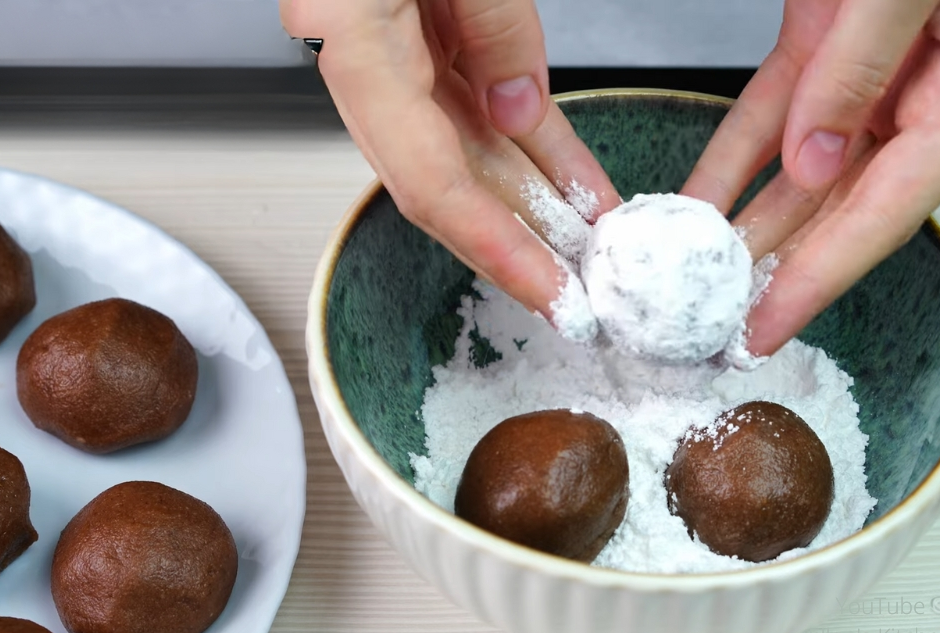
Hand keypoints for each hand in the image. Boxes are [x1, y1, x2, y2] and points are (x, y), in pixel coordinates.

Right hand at [279, 0, 618, 329]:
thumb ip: (493, 23)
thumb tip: (518, 107)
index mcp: (350, 37)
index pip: (430, 183)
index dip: (497, 252)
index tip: (551, 297)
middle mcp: (355, 56)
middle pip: (443, 184)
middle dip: (515, 245)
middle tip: (574, 293)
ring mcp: (379, 44)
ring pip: (463, 145)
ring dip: (530, 194)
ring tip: (589, 234)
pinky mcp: (405, 25)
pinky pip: (468, 96)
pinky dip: (520, 135)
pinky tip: (565, 170)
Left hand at [683, 0, 939, 355]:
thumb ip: (864, 62)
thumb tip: (814, 161)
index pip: (889, 208)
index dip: (823, 277)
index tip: (762, 329)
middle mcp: (920, 90)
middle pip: (841, 206)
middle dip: (774, 270)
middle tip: (708, 326)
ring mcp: (872, 68)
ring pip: (801, 171)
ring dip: (743, 226)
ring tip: (685, 281)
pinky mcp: (826, 38)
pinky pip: (772, 115)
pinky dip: (731, 162)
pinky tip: (690, 206)